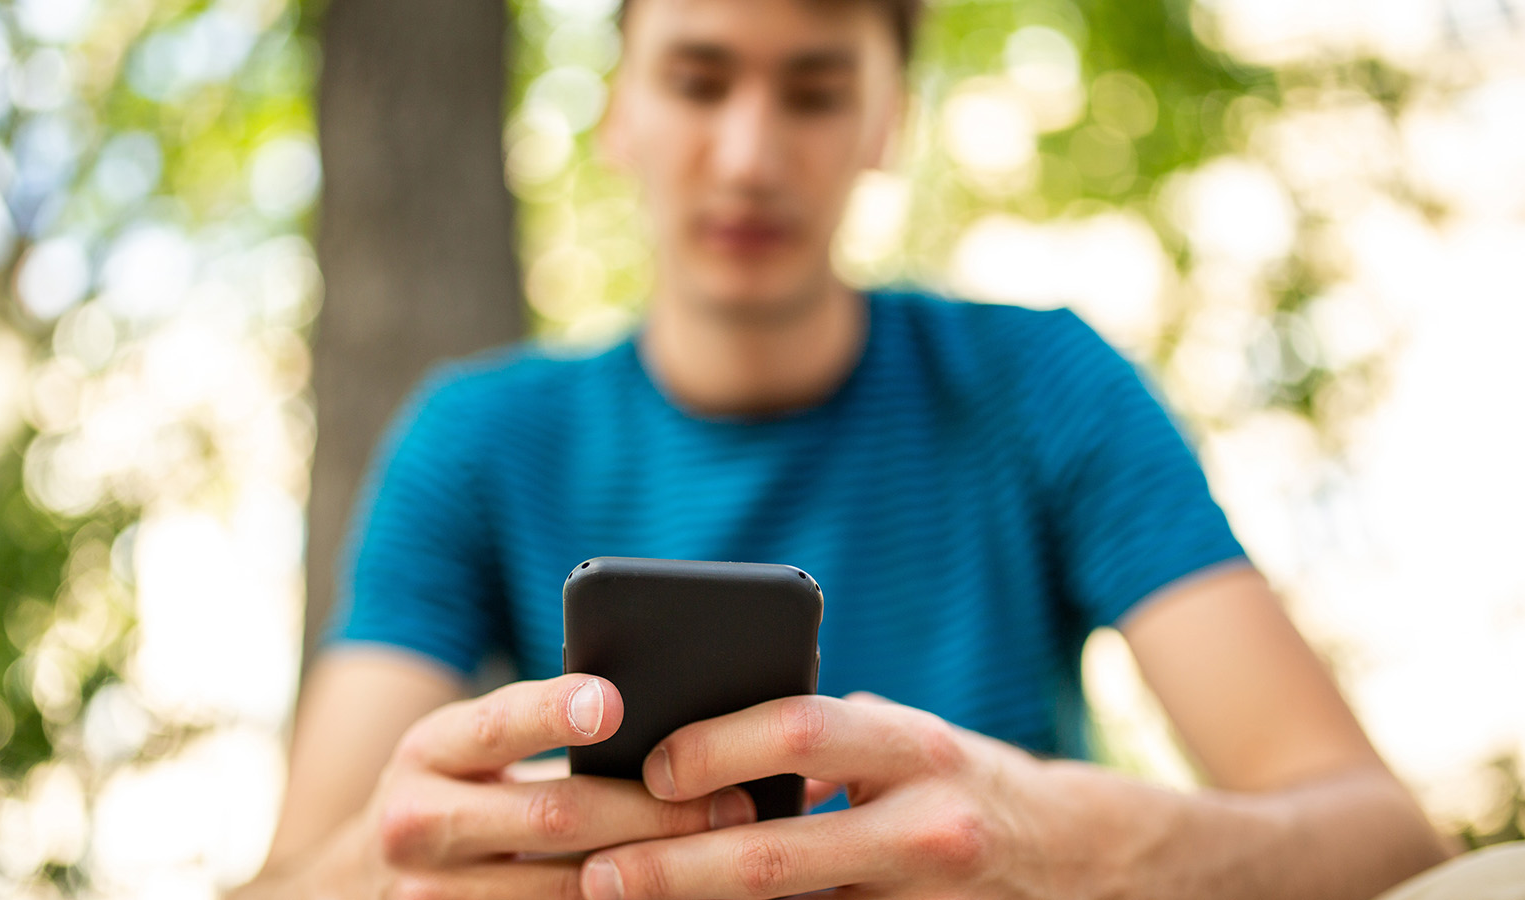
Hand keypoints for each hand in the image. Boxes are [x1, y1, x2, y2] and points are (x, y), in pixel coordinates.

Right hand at [303, 674, 759, 898]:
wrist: (362, 879)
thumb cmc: (452, 791)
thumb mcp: (468, 749)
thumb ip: (537, 728)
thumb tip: (655, 714)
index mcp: (428, 750)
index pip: (497, 723)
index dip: (555, 712)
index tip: (615, 700)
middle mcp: (414, 822)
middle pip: (554, 816)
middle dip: (653, 810)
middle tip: (732, 802)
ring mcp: (428, 897)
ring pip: (562, 887)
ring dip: (650, 872)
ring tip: (722, 856)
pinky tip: (667, 894)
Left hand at [577, 692, 1075, 899]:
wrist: (1079, 857)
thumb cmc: (962, 780)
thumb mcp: (905, 741)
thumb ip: (823, 745)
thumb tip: (700, 756)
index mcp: (916, 749)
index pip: (802, 730)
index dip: (716, 747)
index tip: (649, 764)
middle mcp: (928, 830)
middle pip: (777, 857)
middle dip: (674, 869)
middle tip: (597, 874)